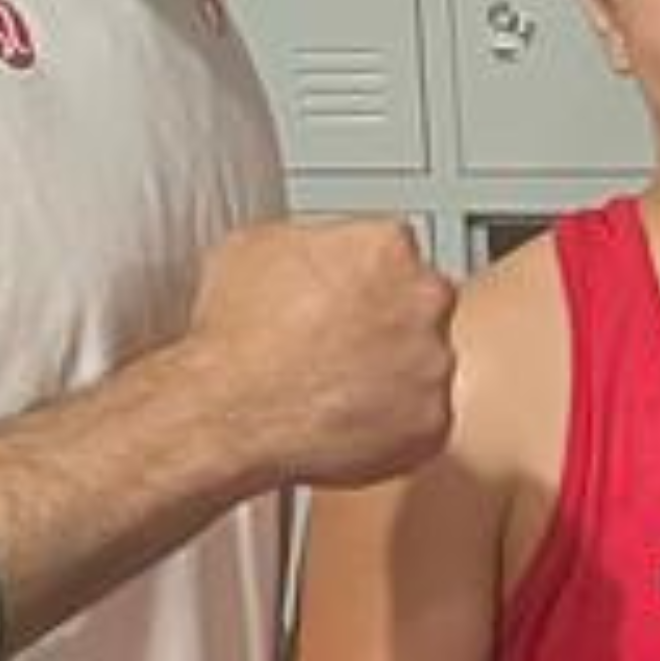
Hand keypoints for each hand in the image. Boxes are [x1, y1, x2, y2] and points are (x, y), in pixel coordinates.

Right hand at [182, 217, 454, 489]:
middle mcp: (424, 298)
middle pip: (421, 302)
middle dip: (389, 321)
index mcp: (388, 246)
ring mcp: (433, 363)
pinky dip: (393, 422)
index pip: (395, 251)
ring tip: (339, 384)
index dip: (366, 275)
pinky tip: (349, 417)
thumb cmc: (234, 334)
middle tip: (343, 341)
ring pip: (424, 362)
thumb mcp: (256, 245)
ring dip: (394, 372)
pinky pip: (421, 419)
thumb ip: (311, 237)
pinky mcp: (432, 421)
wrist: (225, 408)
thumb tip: (318, 246)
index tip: (348, 293)